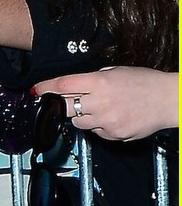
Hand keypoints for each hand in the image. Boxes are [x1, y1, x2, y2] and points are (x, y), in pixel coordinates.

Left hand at [33, 68, 179, 141]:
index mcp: (100, 82)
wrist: (169, 100)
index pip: (62, 85)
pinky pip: (95, 131)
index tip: (37, 89)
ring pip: (78, 122)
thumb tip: (71, 86)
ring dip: (81, 115)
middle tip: (62, 101)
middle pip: (64, 107)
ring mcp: (107, 121)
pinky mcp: (114, 135)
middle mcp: (101, 102)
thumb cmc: (145, 82)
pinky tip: (113, 116)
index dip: (46, 87)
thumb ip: (92, 79)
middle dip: (59, 104)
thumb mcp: (116, 71)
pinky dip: (98, 125)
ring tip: (99, 107)